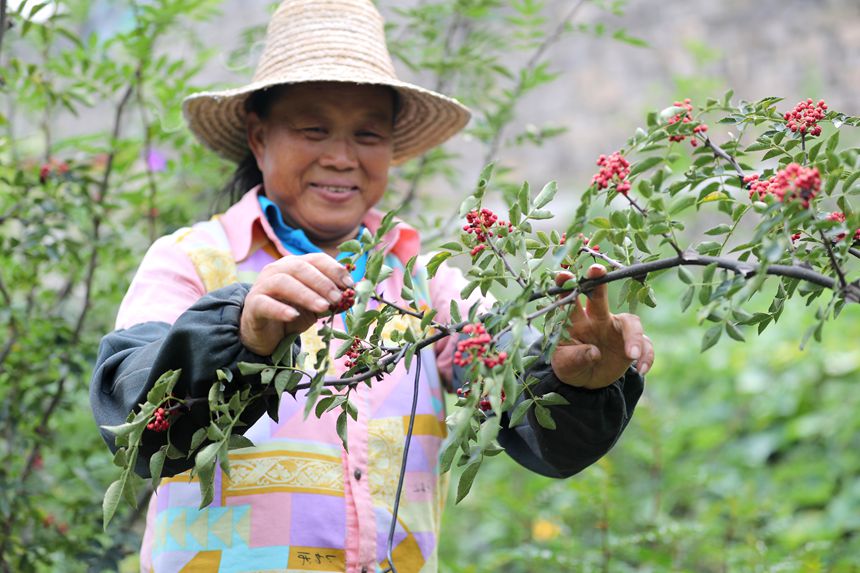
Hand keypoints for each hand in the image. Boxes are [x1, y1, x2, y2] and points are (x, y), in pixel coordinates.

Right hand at [240, 253, 353, 355]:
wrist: (266, 333)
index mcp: (295, 265)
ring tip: (323, 307)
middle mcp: (278, 270)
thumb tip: (354, 296)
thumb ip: (332, 299)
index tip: (350, 284)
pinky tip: (294, 316)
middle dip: (323, 283)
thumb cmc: (293, 313)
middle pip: (301, 268)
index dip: (334, 269)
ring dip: (306, 294)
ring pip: (283, 282)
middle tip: (338, 298)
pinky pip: (265, 303)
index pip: (316, 259)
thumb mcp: (317, 306)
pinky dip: (280, 309)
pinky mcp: (253, 304)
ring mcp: (263, 285)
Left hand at [550, 264, 653, 388]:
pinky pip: (645, 344)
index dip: (566, 286)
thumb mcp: (565, 366)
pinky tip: (642, 369)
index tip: (563, 276)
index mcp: (575, 321)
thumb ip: (575, 358)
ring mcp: (616, 329)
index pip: (569, 300)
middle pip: (599, 297)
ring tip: (631, 355)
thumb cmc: (570, 366)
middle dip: (598, 281)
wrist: (587, 381)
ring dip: (633, 337)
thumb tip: (594, 352)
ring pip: (630, 322)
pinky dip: (646, 356)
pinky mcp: (632, 343)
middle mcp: (596, 319)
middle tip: (598, 270)